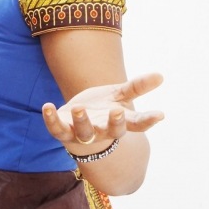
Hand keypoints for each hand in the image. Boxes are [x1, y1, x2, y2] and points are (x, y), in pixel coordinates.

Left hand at [42, 73, 163, 148]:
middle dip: (114, 123)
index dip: (148, 120)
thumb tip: (161, 75)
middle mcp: (102, 130)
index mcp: (119, 122)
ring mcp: (82, 133)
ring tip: (80, 108)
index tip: (160, 114)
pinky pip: (56, 129)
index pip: (136, 124)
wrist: (77, 126)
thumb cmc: (103, 109)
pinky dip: (51, 120)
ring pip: (83, 132)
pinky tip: (48, 106)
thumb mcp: (119, 96)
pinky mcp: (63, 131)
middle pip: (110, 131)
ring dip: (81, 121)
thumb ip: (137, 86)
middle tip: (118, 111)